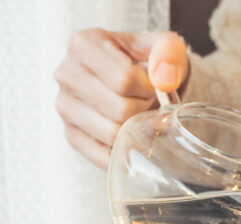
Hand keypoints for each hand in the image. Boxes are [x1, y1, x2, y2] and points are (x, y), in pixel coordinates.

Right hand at [54, 29, 188, 168]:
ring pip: (112, 134)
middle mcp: (66, 74)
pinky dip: (125, 150)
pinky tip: (132, 134)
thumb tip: (164, 80)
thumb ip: (169, 54)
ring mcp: (64, 107)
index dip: (149, 88)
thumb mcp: (165, 47)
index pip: (123, 79)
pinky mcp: (71, 134)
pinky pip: (103, 155)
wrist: (135, 77)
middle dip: (145, 109)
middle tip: (148, 101)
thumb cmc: (149, 61)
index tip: (152, 85)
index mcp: (83, 44)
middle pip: (119, 109)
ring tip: (138, 113)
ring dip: (137, 128)